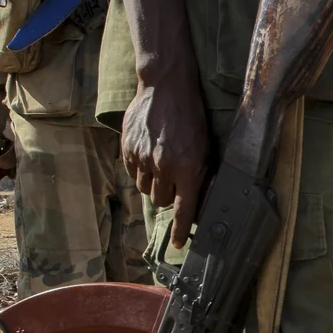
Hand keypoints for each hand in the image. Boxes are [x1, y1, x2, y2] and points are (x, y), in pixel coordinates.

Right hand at [122, 79, 208, 247]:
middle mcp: (164, 167)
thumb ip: (198, 175)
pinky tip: (148, 157)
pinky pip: (132, 174)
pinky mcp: (127, 149)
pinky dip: (140, 171)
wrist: (166, 88)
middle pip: (161, 201)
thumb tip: (196, 201)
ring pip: (145, 190)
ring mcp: (143, 158)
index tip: (177, 244)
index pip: (183, 210)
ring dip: (153, 184)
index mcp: (188, 169)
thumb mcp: (205, 147)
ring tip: (161, 166)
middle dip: (167, 197)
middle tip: (173, 182)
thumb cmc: (191, 118)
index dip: (179, 230)